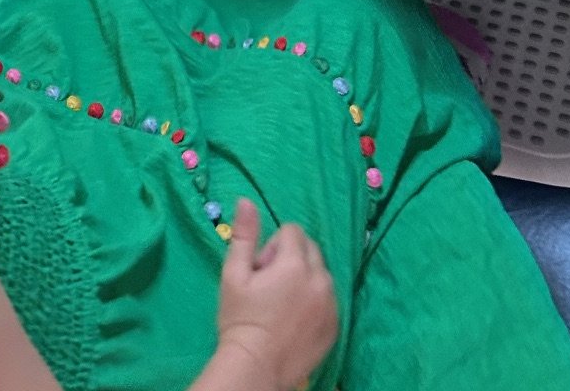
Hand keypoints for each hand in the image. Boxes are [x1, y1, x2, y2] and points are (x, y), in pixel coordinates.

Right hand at [215, 199, 338, 390]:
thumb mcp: (234, 275)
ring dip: (305, 278)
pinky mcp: (336, 326)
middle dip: (291, 258)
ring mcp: (331, 304)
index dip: (273, 246)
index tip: (261, 269)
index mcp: (295, 263)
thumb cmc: (240, 320)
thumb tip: (247, 200)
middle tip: (270, 285)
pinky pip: (329, 298)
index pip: (292, 231)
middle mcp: (320, 279)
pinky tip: (296, 319)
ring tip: (282, 304)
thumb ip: (244, 235)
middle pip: (310, 249)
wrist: (256, 368)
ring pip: (321, 273)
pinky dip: (315, 300)